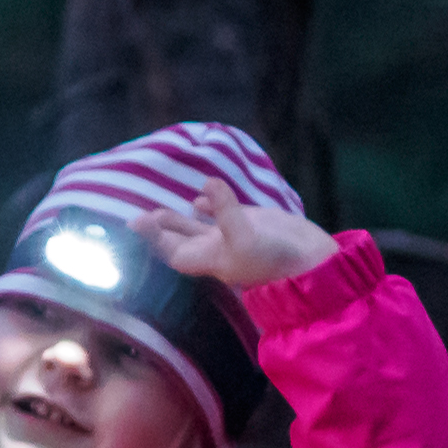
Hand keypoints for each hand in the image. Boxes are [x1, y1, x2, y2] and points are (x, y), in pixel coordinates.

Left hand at [141, 180, 336, 288]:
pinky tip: (201, 195)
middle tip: (136, 218)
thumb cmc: (276, 258)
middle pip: (178, 240)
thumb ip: (225, 211)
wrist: (313, 262)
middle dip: (158, 231)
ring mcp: (232, 234)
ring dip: (178, 219)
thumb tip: (206, 184)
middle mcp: (215, 248)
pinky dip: (210, 203)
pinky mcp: (250, 220)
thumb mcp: (247, 237)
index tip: (134, 223)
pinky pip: (222, 212)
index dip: (151, 239)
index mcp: (207, 258)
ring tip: (158, 211)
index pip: (170, 250)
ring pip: (197, 226)